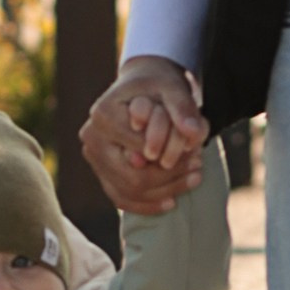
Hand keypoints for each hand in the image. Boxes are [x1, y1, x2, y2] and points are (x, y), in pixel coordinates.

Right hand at [81, 56, 207, 214]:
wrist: (141, 88)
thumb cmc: (156, 85)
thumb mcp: (173, 87)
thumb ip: (183, 108)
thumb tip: (194, 133)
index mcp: (103, 113)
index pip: (140, 148)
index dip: (171, 155)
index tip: (197, 151)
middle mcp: (91, 137)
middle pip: (131, 176)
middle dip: (169, 177)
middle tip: (199, 168)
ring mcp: (93, 157)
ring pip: (127, 191)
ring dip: (163, 191)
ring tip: (194, 179)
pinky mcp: (100, 171)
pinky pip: (120, 198)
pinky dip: (146, 204)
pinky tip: (172, 201)